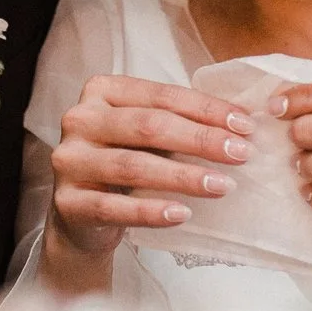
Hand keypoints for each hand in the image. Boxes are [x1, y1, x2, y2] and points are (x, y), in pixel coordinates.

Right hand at [42, 74, 253, 292]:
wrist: (82, 218)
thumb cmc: (123, 165)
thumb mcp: (145, 136)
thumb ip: (179, 123)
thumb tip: (240, 124)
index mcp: (101, 91)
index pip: (160, 95)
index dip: (205, 109)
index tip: (244, 126)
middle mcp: (80, 120)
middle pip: (147, 126)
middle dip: (200, 139)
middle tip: (240, 154)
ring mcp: (69, 161)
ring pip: (132, 166)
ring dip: (183, 177)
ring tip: (221, 186)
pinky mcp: (67, 203)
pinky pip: (113, 207)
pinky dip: (150, 211)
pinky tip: (182, 214)